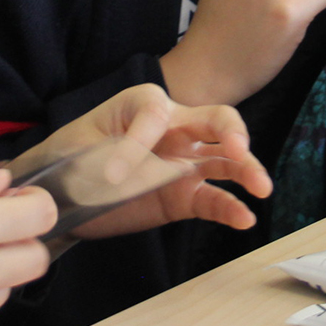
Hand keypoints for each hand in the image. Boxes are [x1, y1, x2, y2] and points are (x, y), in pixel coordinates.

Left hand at [16, 83, 274, 236]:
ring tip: (261, 187)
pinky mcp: (185, 195)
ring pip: (225, 160)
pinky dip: (231, 208)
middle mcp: (173, 129)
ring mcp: (184, 163)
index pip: (156, 113)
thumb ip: (100, 153)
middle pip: (214, 120)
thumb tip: (118, 173)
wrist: (63, 196)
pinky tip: (245, 219)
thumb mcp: (77, 148)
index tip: (113, 175)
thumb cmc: (69, 160)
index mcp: (143, 106)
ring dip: (246, 169)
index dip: (140, 141)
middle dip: (229, 131)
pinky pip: (213, 199)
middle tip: (237, 148)